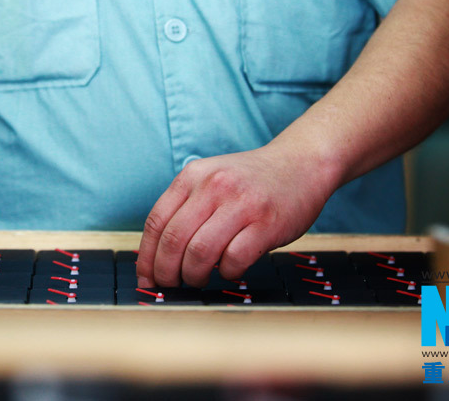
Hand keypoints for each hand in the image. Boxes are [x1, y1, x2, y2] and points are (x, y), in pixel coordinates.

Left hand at [136, 145, 334, 287]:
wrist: (301, 164)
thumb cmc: (252, 181)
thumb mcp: (211, 178)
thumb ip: (186, 207)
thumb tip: (157, 255)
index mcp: (193, 176)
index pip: (156, 222)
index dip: (147, 257)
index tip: (146, 278)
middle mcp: (214, 186)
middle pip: (174, 240)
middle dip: (167, 272)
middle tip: (171, 285)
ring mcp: (241, 204)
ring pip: (200, 253)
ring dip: (194, 275)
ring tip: (199, 279)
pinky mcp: (266, 224)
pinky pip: (234, 259)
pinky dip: (227, 273)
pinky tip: (230, 269)